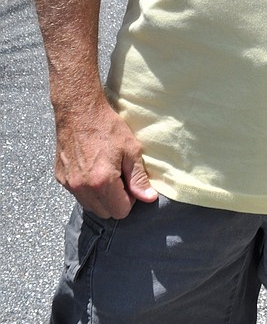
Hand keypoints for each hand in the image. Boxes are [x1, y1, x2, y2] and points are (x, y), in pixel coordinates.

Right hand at [54, 95, 157, 218]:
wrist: (78, 111)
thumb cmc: (108, 127)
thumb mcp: (131, 150)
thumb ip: (138, 178)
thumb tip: (149, 198)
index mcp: (102, 182)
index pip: (120, 211)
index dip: (130, 199)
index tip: (130, 182)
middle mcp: (82, 188)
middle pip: (104, 212)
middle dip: (115, 201)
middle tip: (120, 178)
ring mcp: (69, 184)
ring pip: (90, 206)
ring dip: (100, 197)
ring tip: (106, 173)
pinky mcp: (60, 178)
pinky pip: (77, 194)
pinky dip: (87, 189)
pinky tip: (92, 169)